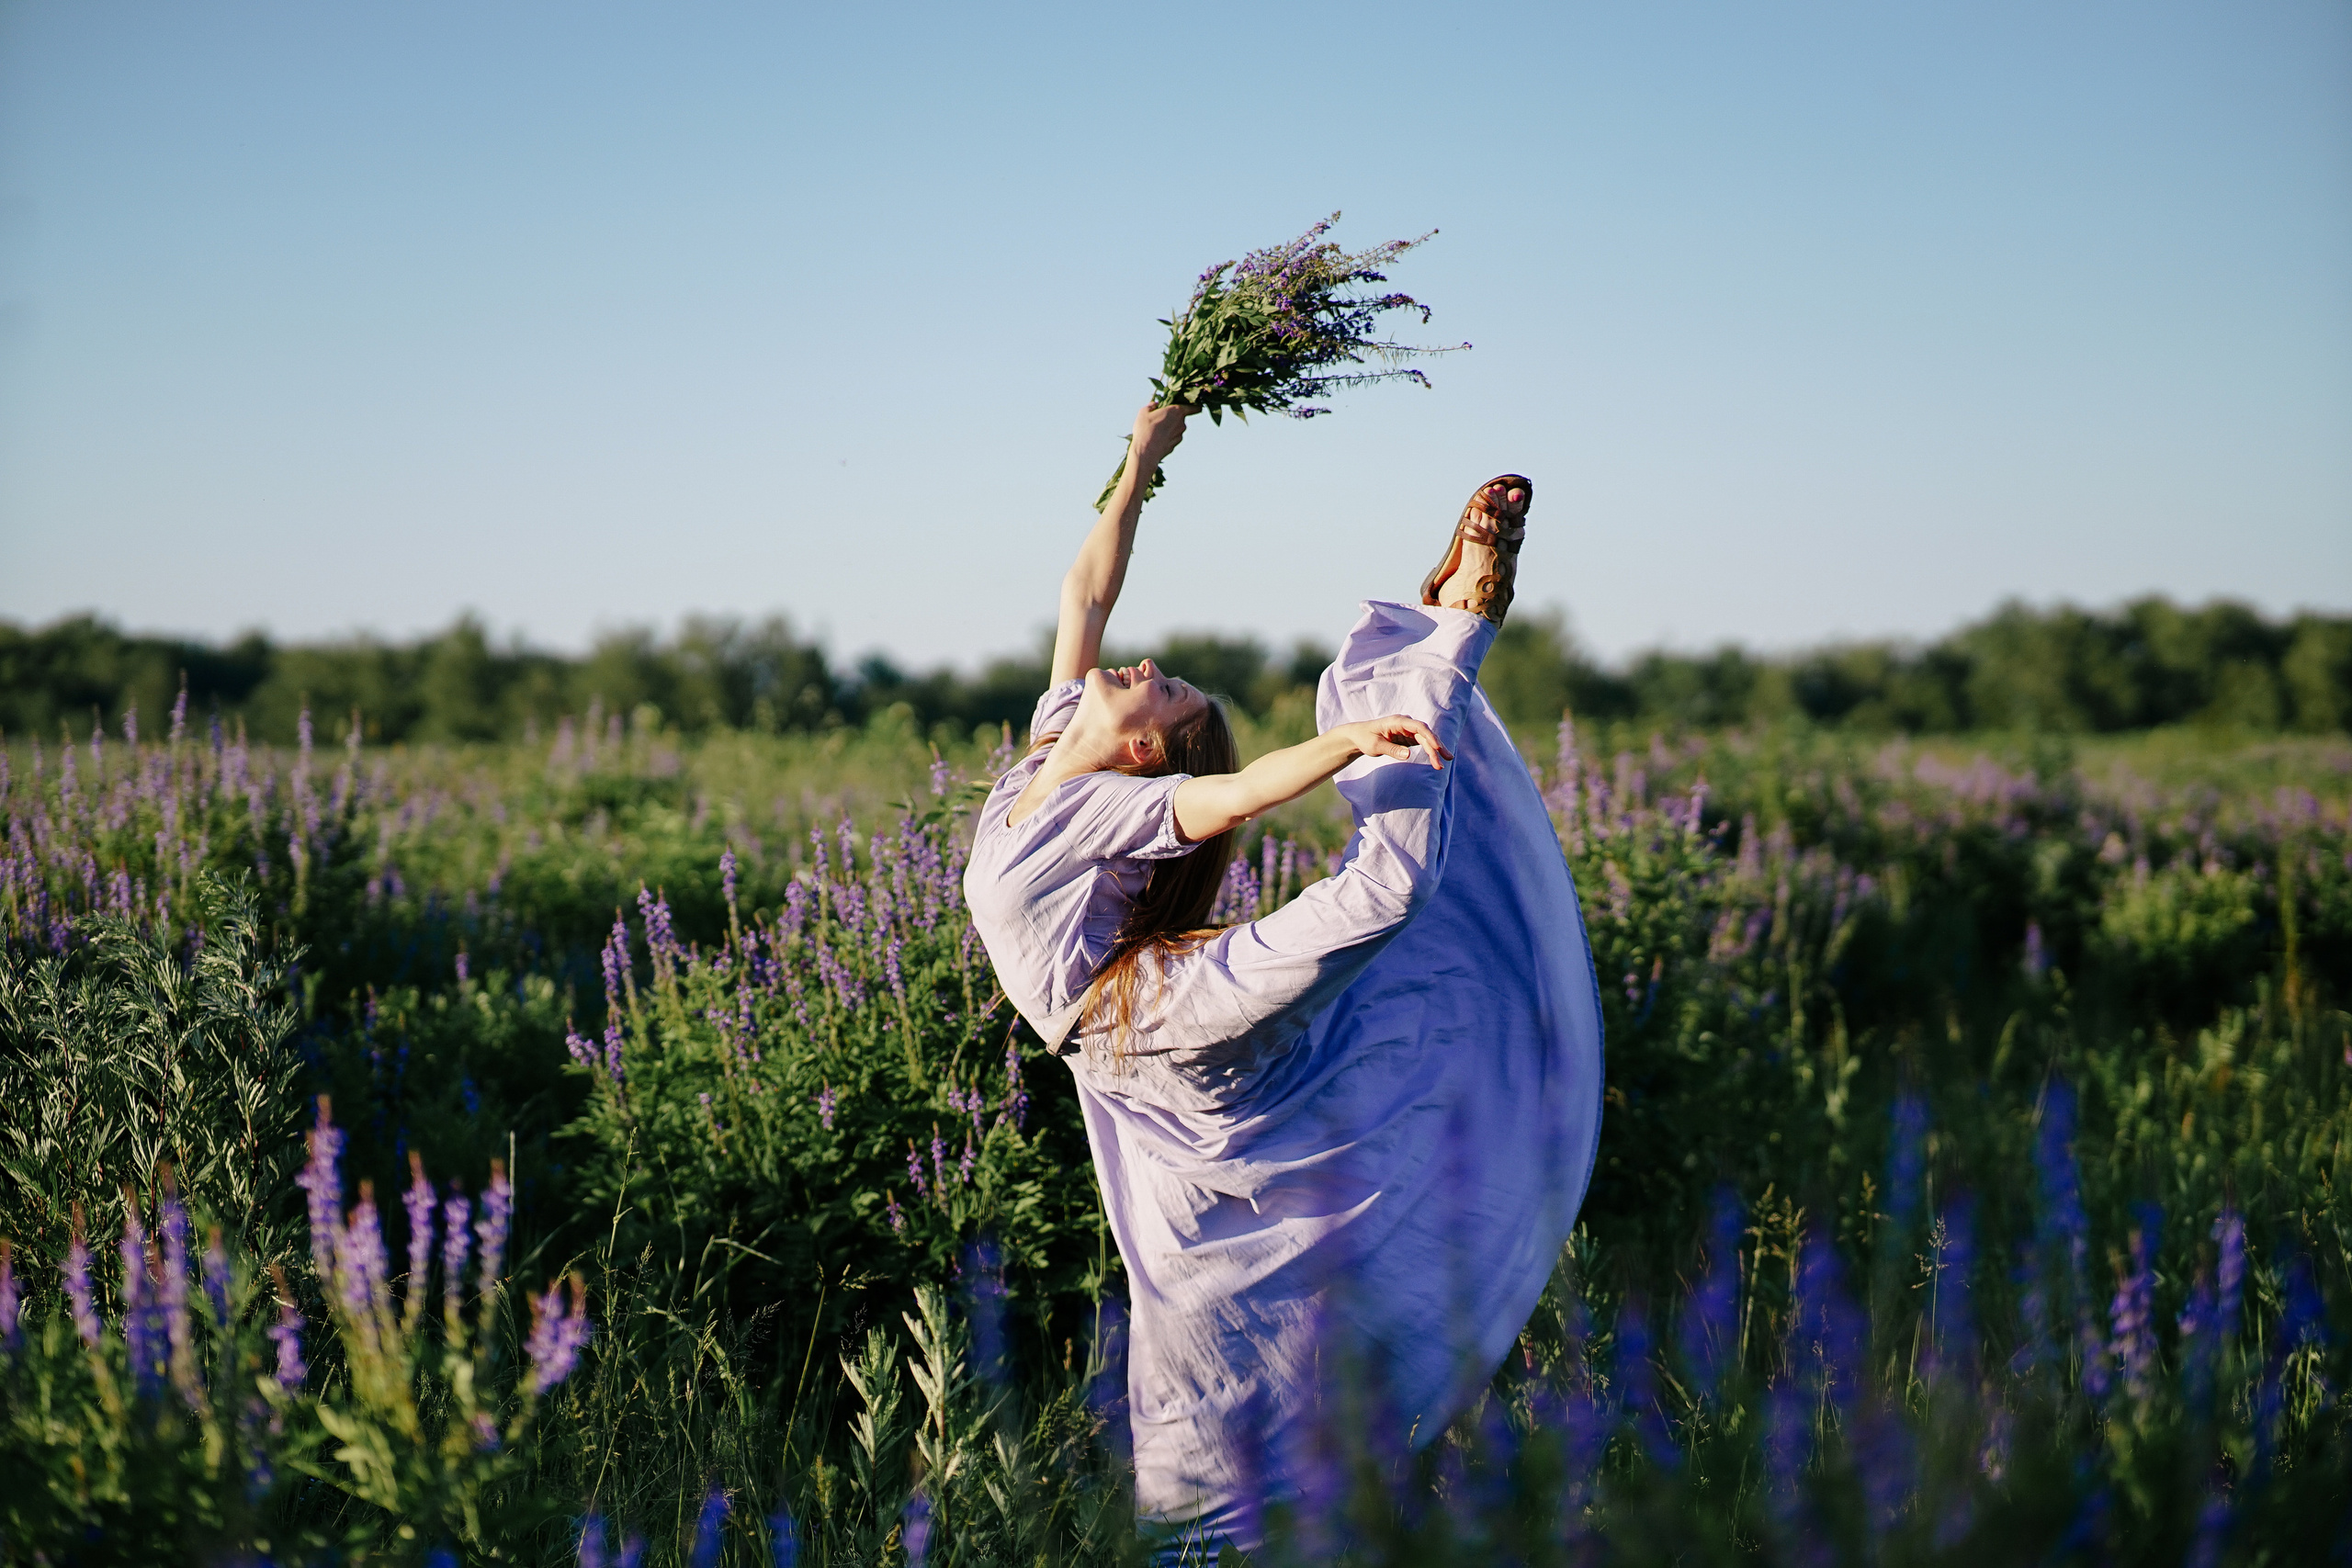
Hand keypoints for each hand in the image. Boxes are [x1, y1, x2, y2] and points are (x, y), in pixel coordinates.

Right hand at [1132, 402, 1193, 469]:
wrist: (1146, 452)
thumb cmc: (1145, 429)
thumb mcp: (1144, 412)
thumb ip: (1151, 406)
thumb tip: (1155, 404)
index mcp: (1177, 411)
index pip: (1195, 408)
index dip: (1194, 407)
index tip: (1192, 406)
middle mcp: (1182, 423)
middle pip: (1181, 418)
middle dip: (1173, 417)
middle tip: (1160, 418)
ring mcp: (1180, 435)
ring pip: (1176, 428)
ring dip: (1169, 428)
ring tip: (1155, 430)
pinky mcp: (1175, 445)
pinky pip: (1172, 438)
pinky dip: (1167, 437)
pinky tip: (1156, 439)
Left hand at [1330, 715, 1450, 768]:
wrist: (1358, 736)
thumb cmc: (1365, 738)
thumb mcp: (1375, 746)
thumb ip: (1391, 750)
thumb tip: (1408, 755)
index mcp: (1397, 721)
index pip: (1418, 727)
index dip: (1429, 736)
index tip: (1437, 748)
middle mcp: (1405, 724)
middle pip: (1425, 735)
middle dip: (1435, 748)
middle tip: (1442, 763)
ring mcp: (1408, 730)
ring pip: (1426, 739)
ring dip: (1435, 751)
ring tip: (1443, 764)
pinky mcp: (1408, 738)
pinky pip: (1422, 744)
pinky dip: (1429, 752)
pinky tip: (1436, 760)